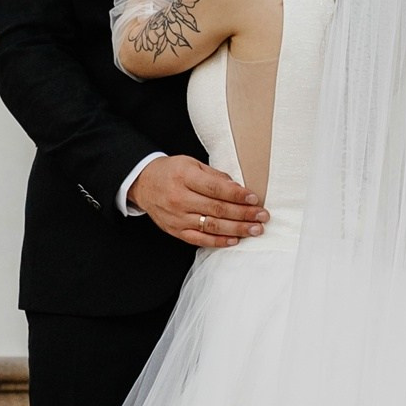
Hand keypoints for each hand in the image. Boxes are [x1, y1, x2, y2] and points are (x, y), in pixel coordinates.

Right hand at [129, 153, 266, 247]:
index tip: (254, 198)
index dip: (237, 194)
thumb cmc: (171, 171)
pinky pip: (199, 239)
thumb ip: (214, 175)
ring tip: (255, 229)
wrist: (143, 183)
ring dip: (236, 229)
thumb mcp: (191, 164)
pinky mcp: (175, 230)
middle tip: (262, 216)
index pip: (216, 188)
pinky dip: (218, 241)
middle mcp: (179, 198)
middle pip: (217, 209)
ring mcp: (177, 217)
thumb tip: (238, 187)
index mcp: (184, 177)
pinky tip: (234, 240)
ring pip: (211, 226)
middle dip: (243, 213)